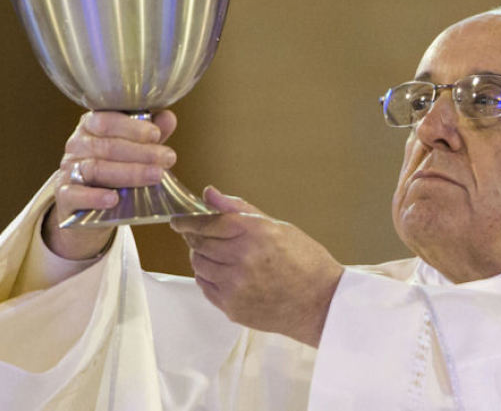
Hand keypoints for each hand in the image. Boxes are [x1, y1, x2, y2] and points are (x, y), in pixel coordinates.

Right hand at [44, 110, 177, 259]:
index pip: (106, 120)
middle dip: (141, 152)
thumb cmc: (114, 172)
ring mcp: (68, 171)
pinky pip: (75, 194)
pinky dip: (94, 197)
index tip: (156, 135)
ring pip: (95, 168)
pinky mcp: (64, 196)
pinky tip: (114, 199)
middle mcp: (76, 146)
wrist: (89, 209)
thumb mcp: (134, 151)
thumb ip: (149, 136)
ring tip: (155, 176)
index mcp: (90, 127)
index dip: (132, 127)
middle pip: (106, 146)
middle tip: (167, 158)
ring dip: (129, 173)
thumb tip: (168, 117)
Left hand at [170, 187, 343, 346]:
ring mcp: (235, 285)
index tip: (179, 221)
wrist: (320, 303)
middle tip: (202, 237)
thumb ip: (238, 209)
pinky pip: (205, 287)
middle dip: (196, 238)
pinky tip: (225, 274)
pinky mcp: (231, 307)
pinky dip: (209, 278)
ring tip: (219, 257)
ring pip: (199, 265)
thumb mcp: (276, 226)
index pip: (206, 222)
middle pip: (199, 243)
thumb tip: (209, 193)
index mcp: (254, 232)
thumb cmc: (305, 262)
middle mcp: (241, 257)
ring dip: (202, 258)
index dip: (188, 221)